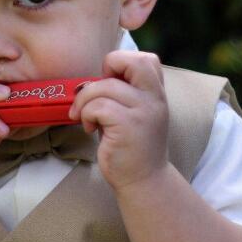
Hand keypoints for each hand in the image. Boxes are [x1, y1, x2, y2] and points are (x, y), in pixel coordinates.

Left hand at [69, 51, 168, 191]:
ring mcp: (143, 112)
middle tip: (99, 88)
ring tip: (86, 117)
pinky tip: (91, 128)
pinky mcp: (128, 126)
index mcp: (156, 93)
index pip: (146, 58)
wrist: (143, 182)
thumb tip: (93, 78)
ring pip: (105, 86)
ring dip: (85, 100)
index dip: (121, 62)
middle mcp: (154, 99)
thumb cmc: (131, 146)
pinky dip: (86, 115)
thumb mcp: (134, 112)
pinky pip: (98, 106)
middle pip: (132, 61)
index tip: (110, 82)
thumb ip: (124, 92)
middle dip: (108, 67)